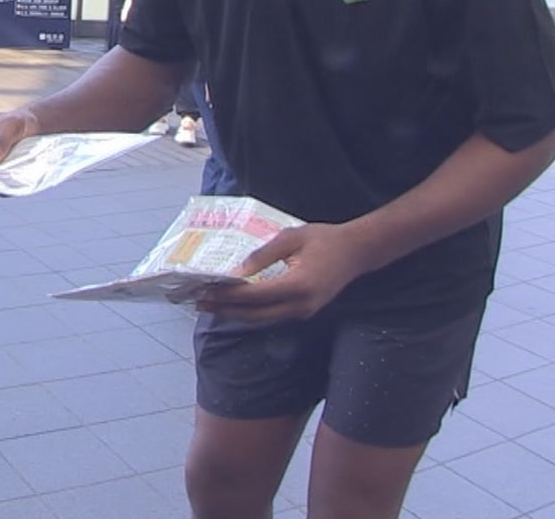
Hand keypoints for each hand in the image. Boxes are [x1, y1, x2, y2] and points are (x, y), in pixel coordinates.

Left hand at [198, 223, 363, 323]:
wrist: (357, 251)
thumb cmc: (324, 239)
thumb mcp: (290, 238)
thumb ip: (263, 255)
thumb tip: (237, 271)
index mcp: (297, 286)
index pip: (254, 296)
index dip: (227, 296)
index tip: (205, 291)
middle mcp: (301, 305)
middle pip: (255, 314)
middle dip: (225, 310)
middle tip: (199, 302)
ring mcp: (304, 312)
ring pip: (263, 318)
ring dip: (236, 313)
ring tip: (212, 304)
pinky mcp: (305, 311)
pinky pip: (272, 315)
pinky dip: (252, 311)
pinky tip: (236, 303)